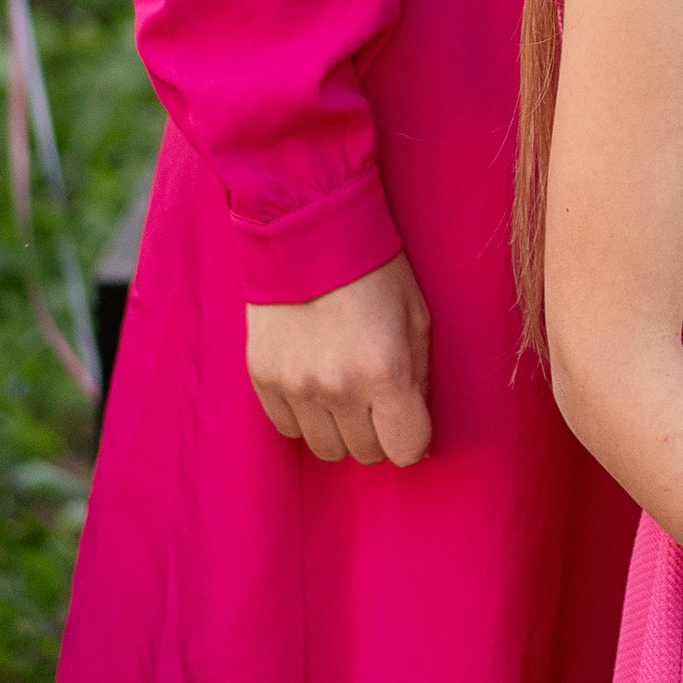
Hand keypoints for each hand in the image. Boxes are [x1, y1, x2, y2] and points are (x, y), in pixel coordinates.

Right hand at [245, 253, 434, 466]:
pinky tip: (315, 382)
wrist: (308, 228)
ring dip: (341, 429)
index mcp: (385, 370)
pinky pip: (288, 429)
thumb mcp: (417, 317)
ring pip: (327, 449)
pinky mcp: (263, 378)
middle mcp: (338, 387)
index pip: (406, 449)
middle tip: (378, 397)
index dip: (413, 437)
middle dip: (379, 431)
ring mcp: (296, 386)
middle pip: (366, 454)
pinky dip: (305, 416)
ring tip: (345, 389)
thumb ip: (418, 377)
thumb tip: (416, 426)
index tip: (410, 421)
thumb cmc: (375, 270)